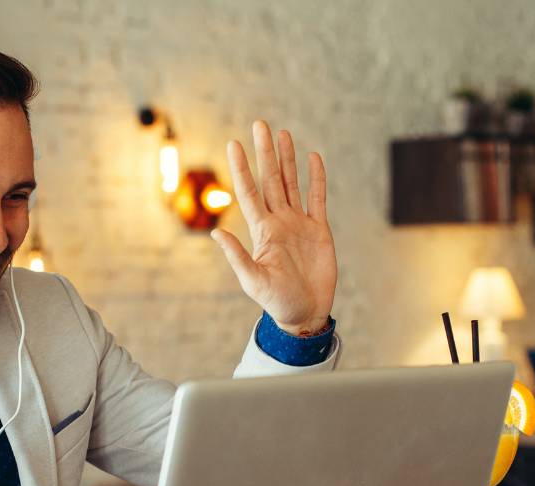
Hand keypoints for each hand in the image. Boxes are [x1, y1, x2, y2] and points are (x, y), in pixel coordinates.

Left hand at [212, 120, 337, 335]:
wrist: (304, 313)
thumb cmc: (277, 301)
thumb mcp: (253, 280)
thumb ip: (237, 256)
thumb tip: (215, 232)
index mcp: (262, 231)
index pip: (250, 192)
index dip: (242, 169)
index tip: (233, 144)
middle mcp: (279, 222)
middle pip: (271, 180)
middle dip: (265, 153)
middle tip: (260, 124)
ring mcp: (299, 224)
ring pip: (292, 183)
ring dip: (287, 159)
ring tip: (282, 134)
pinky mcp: (319, 230)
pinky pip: (317, 198)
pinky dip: (316, 178)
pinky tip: (313, 158)